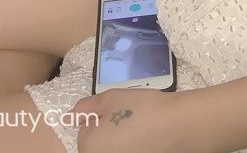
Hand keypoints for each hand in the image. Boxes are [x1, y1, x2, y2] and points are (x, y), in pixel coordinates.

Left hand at [73, 88, 191, 152]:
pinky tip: (145, 137)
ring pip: (112, 148)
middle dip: (106, 131)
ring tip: (138, 126)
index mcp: (88, 145)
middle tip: (127, 116)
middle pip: (97, 143)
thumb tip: (70, 116)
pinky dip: (132, 145)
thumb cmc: (141, 108)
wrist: (176, 126)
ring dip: (119, 139)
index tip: (117, 109)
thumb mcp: (110, 98)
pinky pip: (126, 150)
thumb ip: (86, 107)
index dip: (100, 116)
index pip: (84, 130)